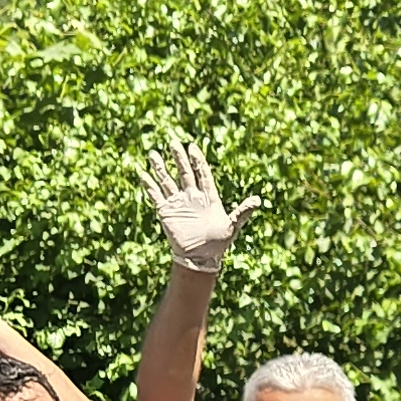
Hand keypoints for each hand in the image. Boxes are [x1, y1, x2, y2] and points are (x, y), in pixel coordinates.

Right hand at [140, 137, 260, 272]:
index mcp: (209, 197)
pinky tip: (142, 174)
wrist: (201, 258)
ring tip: (153, 153)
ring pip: (167, 181)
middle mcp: (192, 197)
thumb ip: (243, 212)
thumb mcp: (233, 226)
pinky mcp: (166, 212)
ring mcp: (178, 203)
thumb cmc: (219, 243)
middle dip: (178, 158)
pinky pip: (156, 196)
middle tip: (173, 142)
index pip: (202, 174)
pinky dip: (149, 185)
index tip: (192, 147)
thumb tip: (258, 200)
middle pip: (184, 173)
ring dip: (160, 168)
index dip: (197, 161)